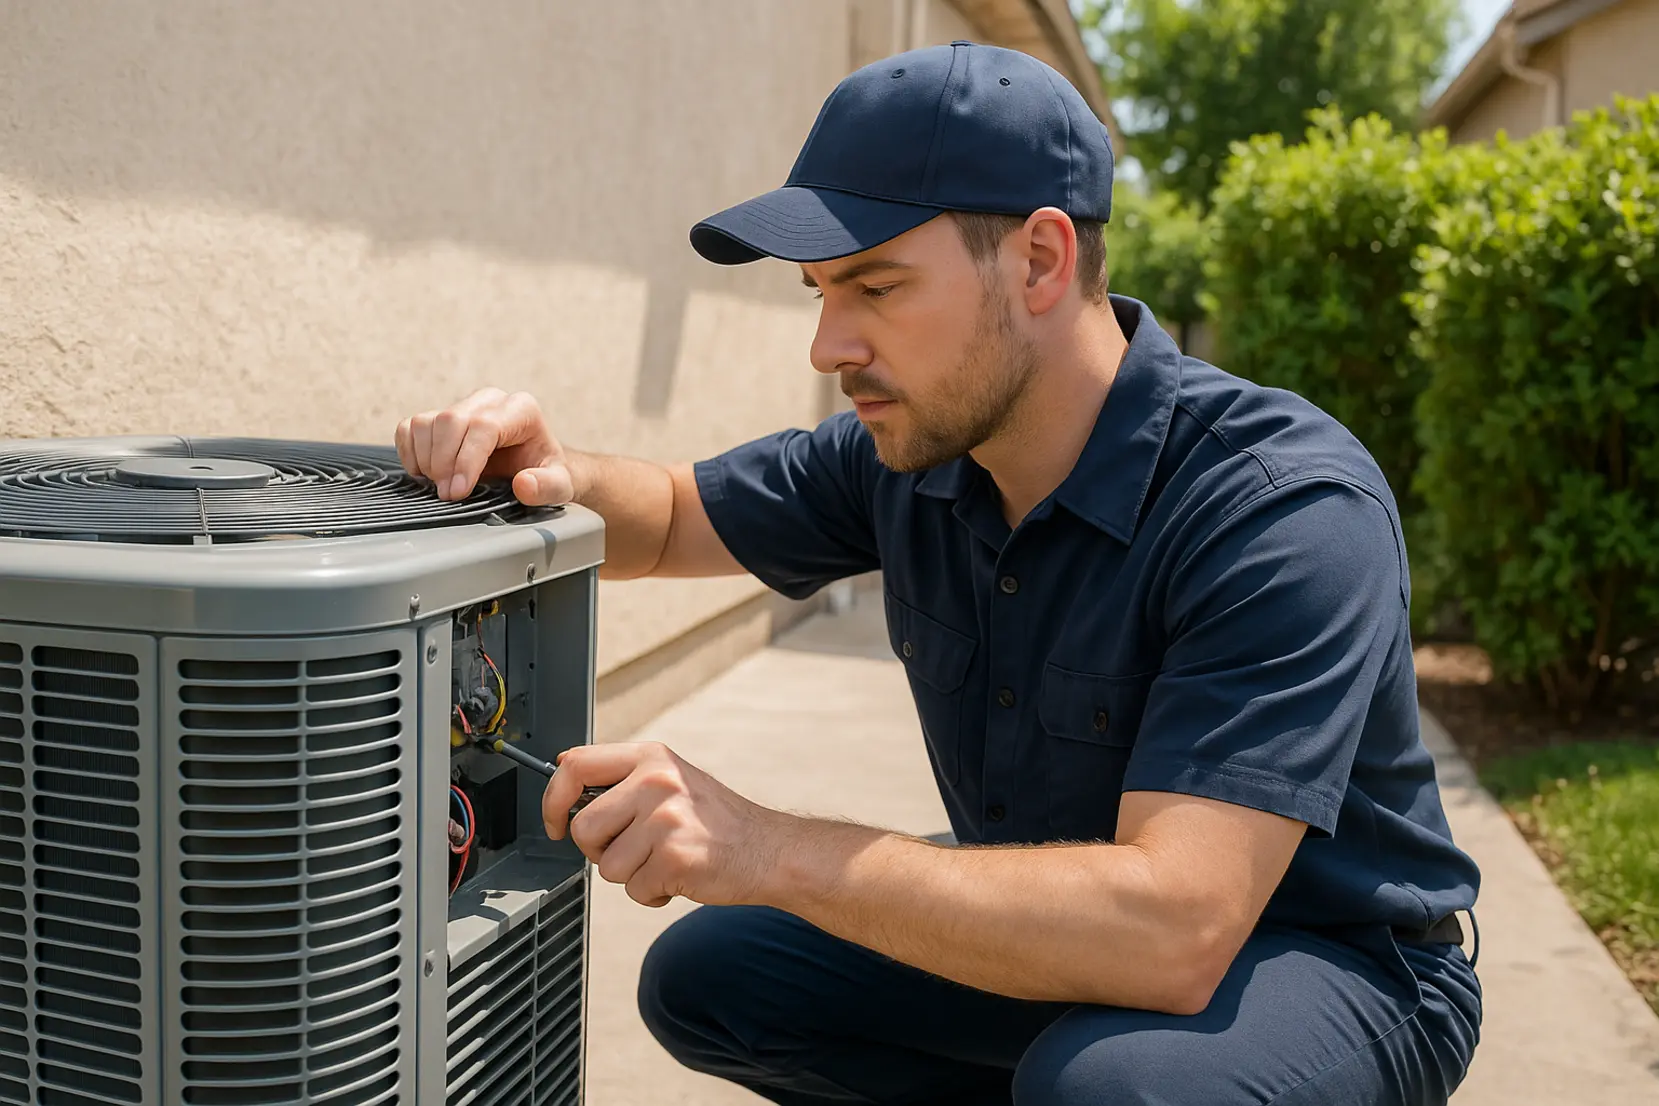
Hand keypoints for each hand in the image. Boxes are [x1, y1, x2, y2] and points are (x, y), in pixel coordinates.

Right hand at [394, 387, 573, 503]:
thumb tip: (524, 484)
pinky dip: (410, 452)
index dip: (466, 459)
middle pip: (451, 420)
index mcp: (521, 409)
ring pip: (427, 423)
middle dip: (444, 462)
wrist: (533, 467)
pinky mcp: (440, 417)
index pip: (484, 425)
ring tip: (442, 486)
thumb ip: (548, 487)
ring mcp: (462, 406)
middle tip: (449, 494)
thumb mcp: (559, 485)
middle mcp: (489, 400)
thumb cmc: (543, 472)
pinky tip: (425, 474)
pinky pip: (410, 427)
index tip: (459, 491)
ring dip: (426, 460)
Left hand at [542, 742, 787, 907]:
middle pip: (583, 827)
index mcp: (651, 757)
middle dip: (599, 851)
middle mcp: (657, 781)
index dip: (552, 799)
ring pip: (606, 865)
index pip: (575, 765)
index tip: (553, 822)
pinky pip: (633, 889)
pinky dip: (652, 893)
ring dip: (631, 875)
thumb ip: (625, 777)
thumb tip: (564, 770)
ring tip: (665, 861)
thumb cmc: (717, 821)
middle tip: (633, 851)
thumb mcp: (672, 779)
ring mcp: (666, 818)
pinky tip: (679, 877)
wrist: (769, 850)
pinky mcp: (675, 856)